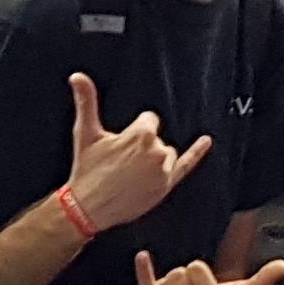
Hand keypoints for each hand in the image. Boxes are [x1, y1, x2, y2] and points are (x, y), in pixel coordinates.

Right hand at [64, 71, 212, 232]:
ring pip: (165, 152)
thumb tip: (78, 77)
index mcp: (141, 134)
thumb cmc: (87, 170)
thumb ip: (86, 101)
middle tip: (121, 161)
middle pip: (156, 137)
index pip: (148, 120)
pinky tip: (206, 142)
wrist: (88, 207)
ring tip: (130, 172)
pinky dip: (197, 153)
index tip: (120, 144)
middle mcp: (157, 151)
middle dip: (141, 145)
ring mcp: (163, 170)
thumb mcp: (85, 133)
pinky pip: (186, 165)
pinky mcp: (166, 185)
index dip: (133, 131)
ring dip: (153, 158)